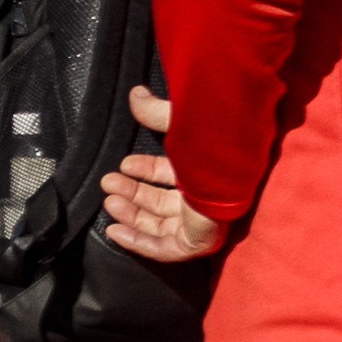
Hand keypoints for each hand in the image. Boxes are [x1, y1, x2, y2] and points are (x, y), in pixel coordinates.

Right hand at [102, 87, 231, 262]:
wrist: (232, 169)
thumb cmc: (214, 143)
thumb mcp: (183, 124)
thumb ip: (159, 112)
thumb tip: (136, 94)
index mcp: (206, 170)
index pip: (172, 175)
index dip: (146, 170)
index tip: (123, 164)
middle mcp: (205, 196)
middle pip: (161, 200)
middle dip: (132, 192)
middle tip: (109, 182)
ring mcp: (202, 220)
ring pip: (159, 222)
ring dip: (130, 213)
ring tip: (109, 199)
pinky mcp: (198, 240)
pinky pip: (164, 248)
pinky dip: (137, 241)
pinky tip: (114, 231)